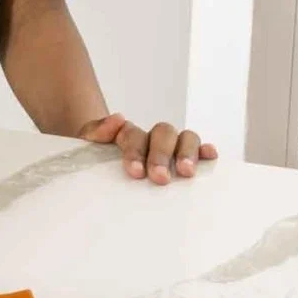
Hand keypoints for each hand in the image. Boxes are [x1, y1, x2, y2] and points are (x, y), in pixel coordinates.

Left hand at [77, 113, 217, 183]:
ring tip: (186, 172)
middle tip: (160, 178)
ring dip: (187, 152)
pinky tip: (210, 156)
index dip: (135, 152)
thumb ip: (95, 131)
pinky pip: (199, 147)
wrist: (100, 164)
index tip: (135, 172)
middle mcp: (151, 135)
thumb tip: (118, 118)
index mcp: (126, 132)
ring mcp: (171, 144)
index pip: (133, 134)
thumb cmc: (96, 157)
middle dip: (162, 155)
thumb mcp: (87, 145)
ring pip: (184, 137)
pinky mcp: (186, 156)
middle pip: (162, 133)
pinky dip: (205, 149)